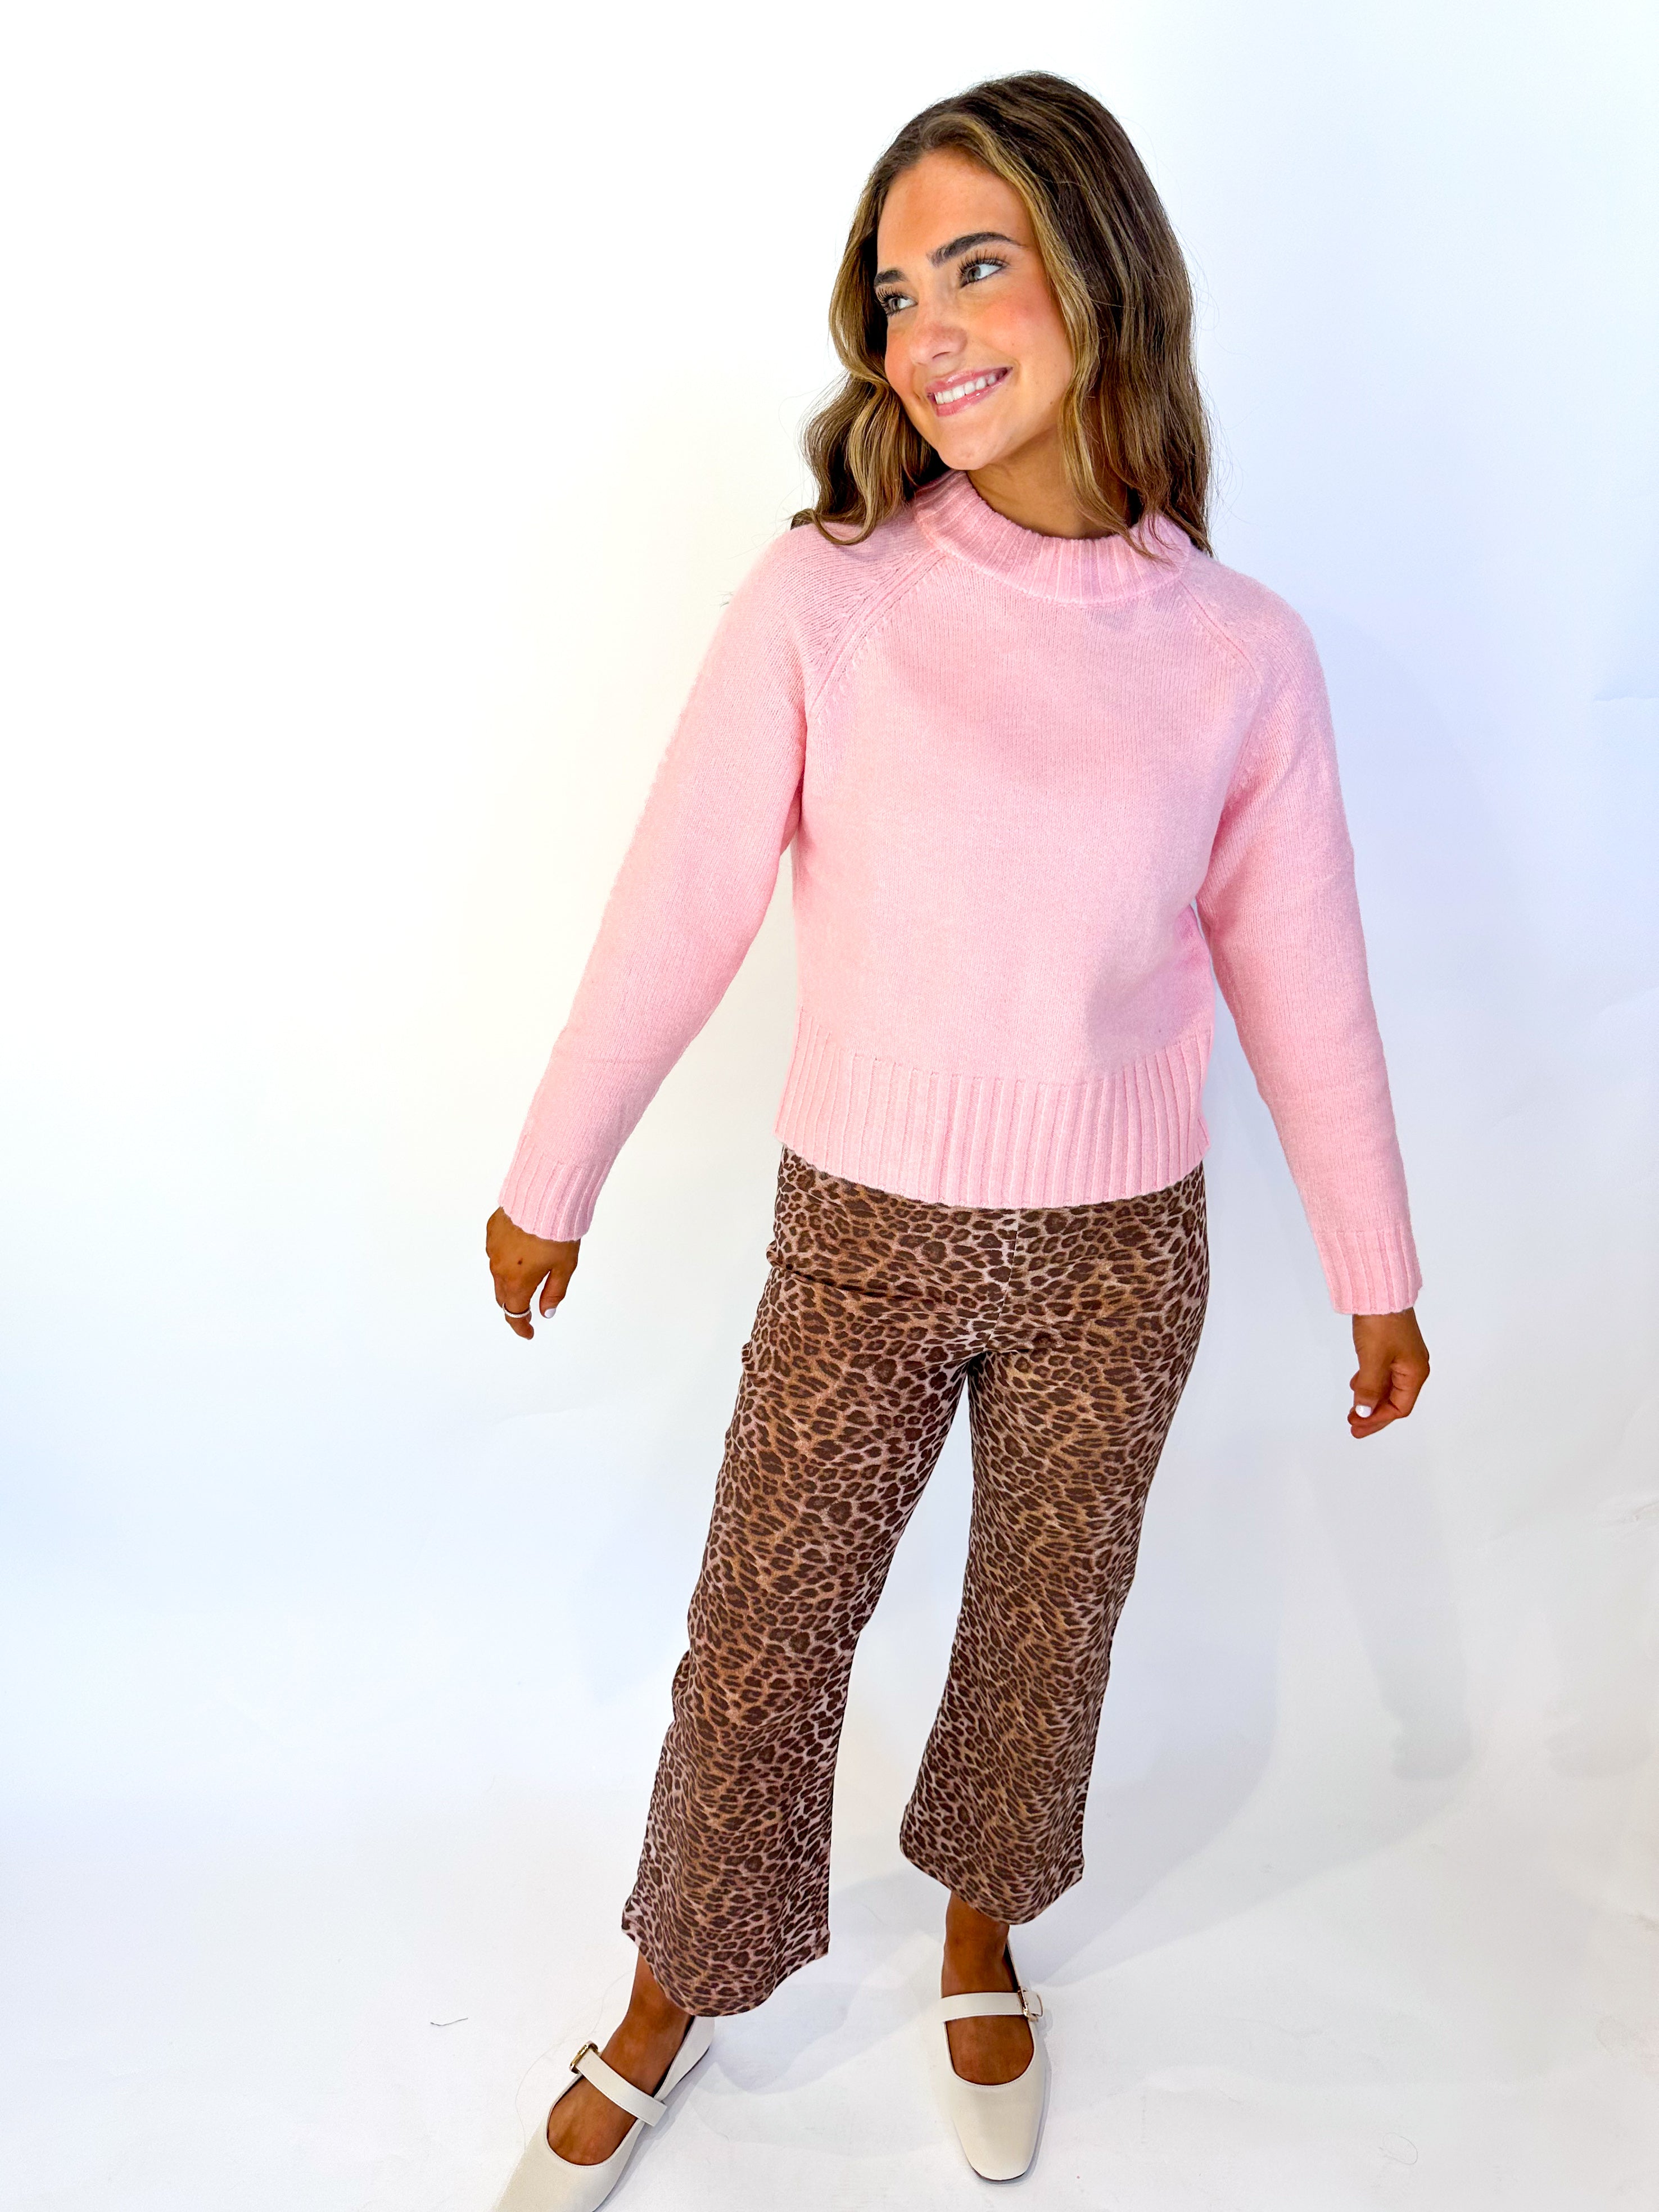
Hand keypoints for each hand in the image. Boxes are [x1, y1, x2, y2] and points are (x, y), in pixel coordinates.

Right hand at [486, 1207, 579, 1339]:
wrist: (544, 1195)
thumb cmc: (557, 1230)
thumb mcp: (564, 1267)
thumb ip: (554, 1292)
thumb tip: (546, 1311)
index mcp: (517, 1281)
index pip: (515, 1312)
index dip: (521, 1326)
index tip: (528, 1332)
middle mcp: (500, 1267)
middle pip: (504, 1295)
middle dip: (515, 1305)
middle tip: (528, 1310)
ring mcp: (493, 1248)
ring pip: (499, 1272)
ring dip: (510, 1279)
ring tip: (528, 1275)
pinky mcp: (493, 1230)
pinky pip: (497, 1250)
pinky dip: (508, 1257)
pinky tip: (522, 1250)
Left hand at [1347, 1307, 1428, 1437]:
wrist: (1380, 1289)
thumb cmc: (1381, 1324)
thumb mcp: (1373, 1360)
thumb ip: (1368, 1388)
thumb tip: (1363, 1412)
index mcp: (1414, 1373)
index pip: (1399, 1407)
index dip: (1377, 1419)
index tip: (1356, 1425)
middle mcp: (1413, 1366)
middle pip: (1395, 1400)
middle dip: (1374, 1414)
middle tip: (1353, 1425)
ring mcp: (1403, 1355)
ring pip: (1387, 1386)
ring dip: (1370, 1399)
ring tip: (1352, 1409)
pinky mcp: (1392, 1345)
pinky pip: (1382, 1372)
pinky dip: (1370, 1382)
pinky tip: (1357, 1385)